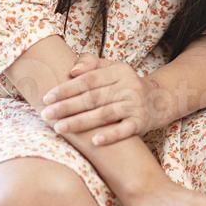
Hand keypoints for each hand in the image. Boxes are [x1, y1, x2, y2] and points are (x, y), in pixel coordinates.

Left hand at [40, 54, 163, 145]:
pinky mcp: (141, 122)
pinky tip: (94, 141)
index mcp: (118, 71)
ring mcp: (135, 105)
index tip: (46, 98)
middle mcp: (127, 86)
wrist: (160, 99)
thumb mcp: (113, 68)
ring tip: (59, 128)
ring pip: (104, 114)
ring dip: (80, 122)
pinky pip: (125, 129)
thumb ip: (91, 64)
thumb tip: (72, 71)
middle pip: (92, 98)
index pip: (87, 80)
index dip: (66, 89)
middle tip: (46, 114)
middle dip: (66, 107)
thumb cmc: (126, 84)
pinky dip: (110, 135)